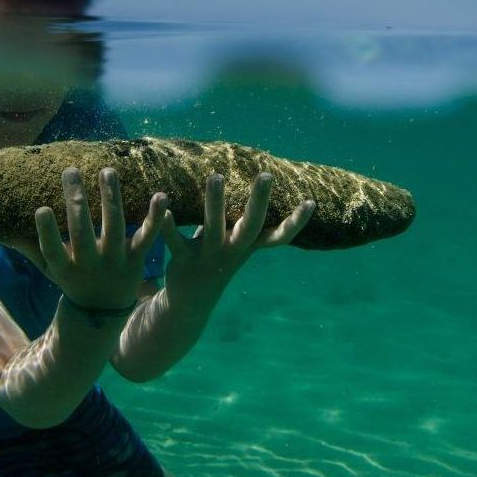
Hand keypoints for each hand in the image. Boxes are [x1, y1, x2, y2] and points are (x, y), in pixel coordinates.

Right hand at [11, 167, 166, 309]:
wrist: (103, 310)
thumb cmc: (71, 279)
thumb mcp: (49, 268)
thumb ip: (28, 246)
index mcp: (65, 268)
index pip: (53, 250)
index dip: (47, 232)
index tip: (41, 208)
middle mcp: (90, 265)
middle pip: (82, 234)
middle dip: (76, 203)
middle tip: (70, 171)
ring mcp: (115, 261)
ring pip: (114, 227)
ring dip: (111, 198)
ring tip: (107, 171)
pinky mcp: (136, 258)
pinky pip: (148, 236)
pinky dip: (156, 217)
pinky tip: (161, 195)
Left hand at [160, 172, 314, 306]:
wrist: (190, 301)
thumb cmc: (217, 259)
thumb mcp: (236, 242)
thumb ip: (246, 218)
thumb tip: (264, 184)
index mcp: (248, 248)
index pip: (278, 237)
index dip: (296, 223)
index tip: (312, 202)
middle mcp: (233, 252)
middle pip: (250, 227)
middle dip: (258, 202)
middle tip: (266, 175)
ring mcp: (209, 257)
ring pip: (213, 228)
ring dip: (215, 203)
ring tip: (216, 176)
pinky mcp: (183, 261)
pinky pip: (175, 241)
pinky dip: (168, 224)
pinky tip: (164, 203)